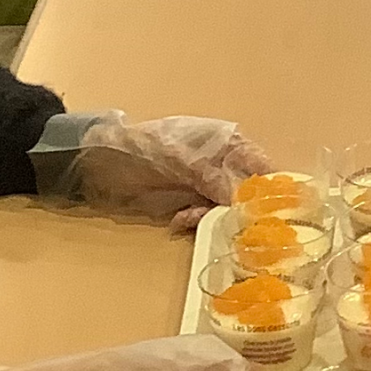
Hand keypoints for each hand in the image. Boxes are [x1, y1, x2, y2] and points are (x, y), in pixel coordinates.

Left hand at [35, 111, 271, 224]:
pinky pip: (206, 222)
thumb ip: (214, 179)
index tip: (267, 217)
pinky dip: (195, 225)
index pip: (265, 171)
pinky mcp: (191, 205)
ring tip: (188, 217)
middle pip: (250, 197)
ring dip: (214, 220)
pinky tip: (178, 221)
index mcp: (231, 144)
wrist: (99, 162)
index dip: (270, 194)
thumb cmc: (143, 147)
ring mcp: (208, 188)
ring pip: (229, 213)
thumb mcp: (181, 159)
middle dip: (241, 214)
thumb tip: (243, 203)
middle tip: (229, 226)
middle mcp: (226, 167)